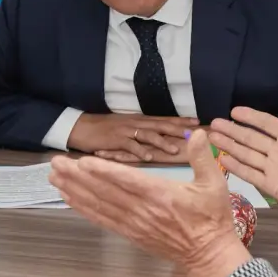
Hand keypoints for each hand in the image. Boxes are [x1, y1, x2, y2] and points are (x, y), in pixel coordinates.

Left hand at [49, 130, 251, 276]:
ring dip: (75, 190)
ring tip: (54, 177)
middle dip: (77, 177)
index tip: (82, 162)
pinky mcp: (131, 233)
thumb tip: (197, 134)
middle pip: (105, 191)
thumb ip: (202, 157)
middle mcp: (143, 210)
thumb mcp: (214, 184)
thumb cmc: (212, 218)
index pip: (127, 181)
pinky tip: (69, 199)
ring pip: (99, 205)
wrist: (208, 254)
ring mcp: (135, 223)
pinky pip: (103, 219)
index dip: (103, 171)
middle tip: (56, 163)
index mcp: (162, 195)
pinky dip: (84, 209)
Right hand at [68, 113, 198, 162]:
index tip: (197, 121)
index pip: (164, 119)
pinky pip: (129, 146)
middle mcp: (136, 123)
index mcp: (141, 121)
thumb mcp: (127, 128)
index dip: (181, 120)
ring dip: (162, 141)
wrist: (80, 127)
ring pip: (147, 135)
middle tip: (194, 133)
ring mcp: (125, 131)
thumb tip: (163, 137)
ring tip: (174, 149)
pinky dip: (139, 151)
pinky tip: (148, 157)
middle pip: (160, 125)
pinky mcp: (115, 140)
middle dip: (177, 128)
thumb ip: (144, 132)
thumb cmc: (105, 130)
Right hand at [208, 81, 277, 231]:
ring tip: (212, 138)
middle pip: (250, 137)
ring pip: (246, 154)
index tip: (234, 110)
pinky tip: (223, 159)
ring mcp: (274, 168)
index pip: (265, 123)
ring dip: (230, 146)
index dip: (250, 116)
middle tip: (214, 123)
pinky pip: (251, 174)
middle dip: (232, 130)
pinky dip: (237, 167)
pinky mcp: (272, 185)